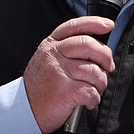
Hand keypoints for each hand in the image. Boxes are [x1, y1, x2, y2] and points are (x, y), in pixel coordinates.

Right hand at [24, 17, 115, 133]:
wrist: (24, 110)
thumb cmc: (40, 87)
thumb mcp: (47, 60)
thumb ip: (67, 50)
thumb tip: (98, 48)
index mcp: (50, 45)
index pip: (75, 26)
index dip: (95, 23)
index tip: (108, 25)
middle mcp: (53, 54)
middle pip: (89, 45)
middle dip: (105, 57)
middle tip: (107, 67)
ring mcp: (58, 71)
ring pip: (94, 70)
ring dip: (101, 83)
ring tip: (94, 89)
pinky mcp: (64, 90)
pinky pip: (91, 91)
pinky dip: (94, 99)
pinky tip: (87, 101)